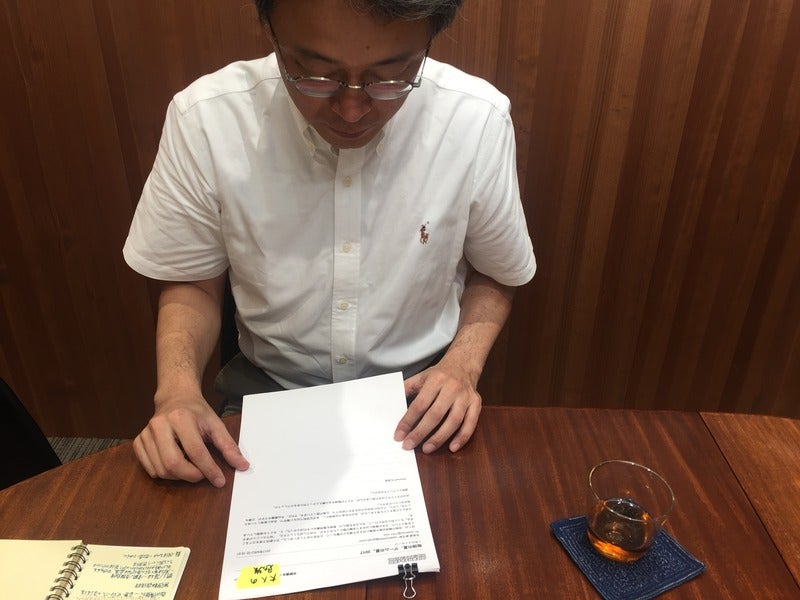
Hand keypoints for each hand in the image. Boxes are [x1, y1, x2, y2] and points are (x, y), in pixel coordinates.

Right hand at [132, 391, 248, 487]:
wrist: (175, 398)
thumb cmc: (197, 413)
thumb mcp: (216, 424)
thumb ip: (229, 446)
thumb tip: (243, 466)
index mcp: (181, 418)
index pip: (196, 451)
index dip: (209, 469)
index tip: (220, 481)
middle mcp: (160, 424)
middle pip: (173, 463)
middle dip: (191, 476)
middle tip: (202, 476)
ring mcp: (146, 433)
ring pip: (161, 470)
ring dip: (178, 476)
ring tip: (190, 467)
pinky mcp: (138, 442)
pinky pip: (150, 469)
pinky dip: (164, 473)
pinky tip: (175, 463)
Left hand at [394, 362, 481, 453]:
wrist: (463, 364)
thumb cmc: (439, 374)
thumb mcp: (421, 376)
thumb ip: (407, 389)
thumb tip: (391, 405)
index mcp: (436, 380)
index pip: (419, 405)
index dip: (408, 421)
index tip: (399, 435)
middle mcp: (452, 388)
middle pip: (435, 415)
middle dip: (420, 432)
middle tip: (409, 445)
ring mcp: (466, 396)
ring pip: (454, 421)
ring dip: (440, 438)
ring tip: (427, 449)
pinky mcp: (476, 403)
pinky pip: (471, 423)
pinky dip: (462, 437)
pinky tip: (452, 447)